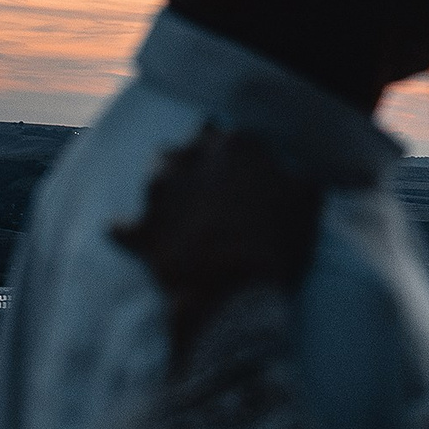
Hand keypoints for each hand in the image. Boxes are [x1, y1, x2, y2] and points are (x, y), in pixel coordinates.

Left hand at [111, 125, 321, 356]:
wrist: (231, 294)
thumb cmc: (276, 245)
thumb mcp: (306, 204)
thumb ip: (299, 178)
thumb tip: (299, 173)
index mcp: (236, 145)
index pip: (235, 135)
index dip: (243, 156)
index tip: (249, 172)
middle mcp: (192, 158)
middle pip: (190, 145)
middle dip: (199, 160)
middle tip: (214, 184)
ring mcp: (160, 191)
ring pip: (157, 172)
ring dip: (167, 184)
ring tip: (180, 203)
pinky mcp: (140, 227)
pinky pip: (122, 226)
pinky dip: (128, 230)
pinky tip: (131, 234)